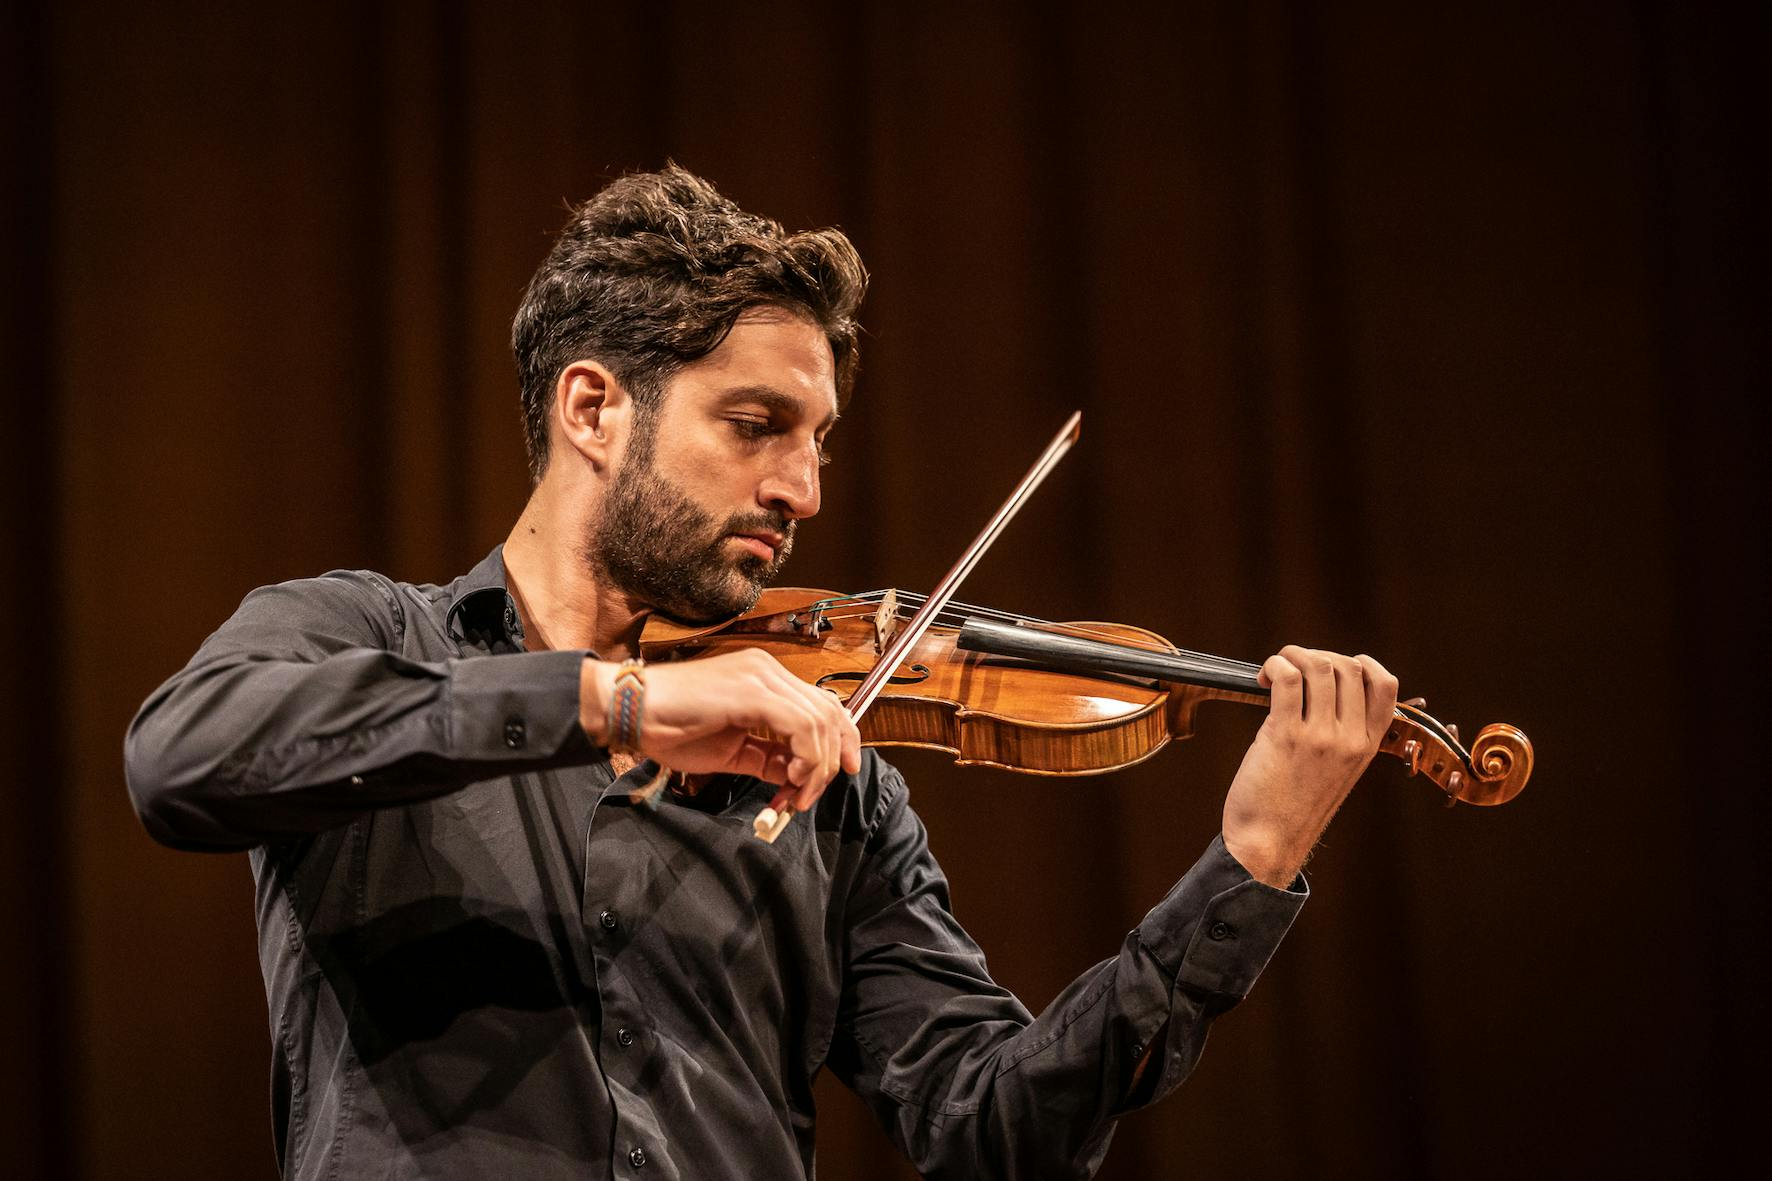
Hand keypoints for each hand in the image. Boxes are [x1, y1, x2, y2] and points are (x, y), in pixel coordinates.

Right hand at [581, 650, 861, 813]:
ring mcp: (762, 676)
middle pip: (829, 711)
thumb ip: (766, 758)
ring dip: (816, 766)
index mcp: (765, 678)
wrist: (631, 710)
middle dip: (830, 760)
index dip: (839, 740)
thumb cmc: (671, 727)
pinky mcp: (752, 691)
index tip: (837, 773)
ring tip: (797, 793)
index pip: (822, 704)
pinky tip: (790, 778)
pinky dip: (805, 757)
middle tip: (811, 794)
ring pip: (819, 721)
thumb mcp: (730, 749)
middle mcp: (769, 670)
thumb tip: (796, 776)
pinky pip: (800, 726)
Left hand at [1221, 645, 1397, 886]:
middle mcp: (1350, 739)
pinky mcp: (1285, 735)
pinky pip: (1288, 679)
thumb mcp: (1337, 771)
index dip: (1361, 662)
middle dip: (1317, 656)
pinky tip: (1263, 678)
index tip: (1333, 665)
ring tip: (1275, 671)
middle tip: (1292, 670)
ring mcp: (1320, 737)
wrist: (1269, 842)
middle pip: (1349, 666)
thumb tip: (1322, 687)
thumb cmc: (1294, 806)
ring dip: (1292, 656)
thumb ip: (1341, 734)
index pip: (1386, 685)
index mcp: (1368, 745)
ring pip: (1319, 666)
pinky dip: (1275, 666)